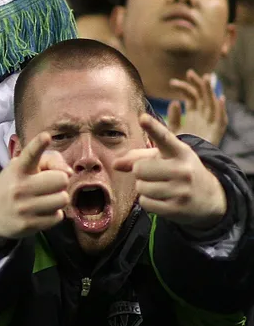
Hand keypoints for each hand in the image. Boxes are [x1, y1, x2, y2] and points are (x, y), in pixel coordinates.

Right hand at [0, 133, 70, 239]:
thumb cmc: (14, 184)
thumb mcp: (23, 167)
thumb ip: (49, 161)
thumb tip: (69, 172)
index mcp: (18, 168)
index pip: (30, 154)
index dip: (38, 145)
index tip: (46, 136)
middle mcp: (19, 187)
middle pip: (61, 179)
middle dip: (59, 181)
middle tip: (48, 185)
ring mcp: (24, 207)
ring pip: (63, 199)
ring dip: (58, 198)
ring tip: (44, 199)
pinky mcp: (29, 225)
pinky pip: (58, 216)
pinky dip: (53, 214)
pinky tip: (40, 212)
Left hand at [114, 113, 226, 228]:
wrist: (210, 197)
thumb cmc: (179, 171)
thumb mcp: (165, 158)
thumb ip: (138, 157)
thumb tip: (115, 164)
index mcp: (179, 151)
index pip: (163, 138)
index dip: (152, 127)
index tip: (143, 117)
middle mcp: (183, 169)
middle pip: (139, 169)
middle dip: (141, 173)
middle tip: (155, 174)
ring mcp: (182, 190)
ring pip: (141, 187)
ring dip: (144, 188)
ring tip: (161, 187)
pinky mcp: (178, 208)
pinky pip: (145, 202)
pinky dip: (148, 202)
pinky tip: (162, 199)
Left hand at [166, 70, 227, 146]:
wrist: (188, 163)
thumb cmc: (180, 147)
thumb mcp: (173, 131)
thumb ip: (174, 117)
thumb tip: (174, 102)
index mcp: (193, 114)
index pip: (191, 96)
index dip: (185, 87)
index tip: (173, 82)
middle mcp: (203, 116)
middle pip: (202, 96)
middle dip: (197, 83)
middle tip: (189, 73)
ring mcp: (210, 122)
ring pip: (211, 103)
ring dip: (209, 90)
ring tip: (206, 78)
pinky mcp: (217, 131)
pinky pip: (221, 119)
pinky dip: (221, 109)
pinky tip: (220, 98)